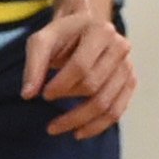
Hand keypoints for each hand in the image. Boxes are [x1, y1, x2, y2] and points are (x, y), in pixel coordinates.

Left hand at [20, 11, 136, 136]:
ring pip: (108, 104)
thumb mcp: (42, 40)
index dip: (62, 85)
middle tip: (50, 120)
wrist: (87, 27)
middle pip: (95, 87)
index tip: (44, 95)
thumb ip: (34, 65)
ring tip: (59, 129)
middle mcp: (120, 47)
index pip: (82, 66)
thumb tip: (28, 95)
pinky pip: (117, 110)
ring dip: (82, 122)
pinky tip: (80, 131)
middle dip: (71, 107)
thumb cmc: (63, 35)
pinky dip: (98, 125)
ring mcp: (128, 66)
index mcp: (100, 32)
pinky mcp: (130, 81)